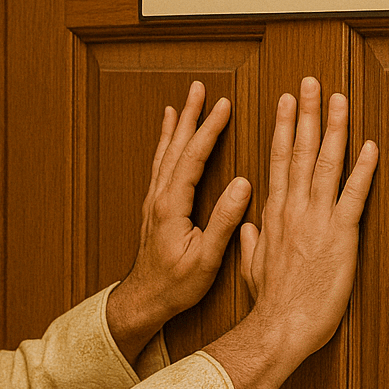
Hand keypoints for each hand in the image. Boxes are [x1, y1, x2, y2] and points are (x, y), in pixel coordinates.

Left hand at [106, 81, 251, 360]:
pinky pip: (160, 165)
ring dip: (176, 126)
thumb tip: (243, 185)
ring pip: (166, 153)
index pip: (193, 158)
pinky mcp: (154, 206)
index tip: (223, 106)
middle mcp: (159, 197)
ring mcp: (154, 200)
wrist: (145, 300)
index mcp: (172, 206)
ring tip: (184, 101)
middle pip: (175, 147)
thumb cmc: (176, 285)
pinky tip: (169, 136)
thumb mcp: (206, 258)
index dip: (208, 130)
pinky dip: (166, 144)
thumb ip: (224, 221)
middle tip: (199, 89)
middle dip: (190, 116)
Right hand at [240, 79, 375, 367]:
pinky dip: (364, 169)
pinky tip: (371, 146)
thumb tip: (248, 226)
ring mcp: (317, 219)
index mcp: (273, 214)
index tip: (286, 101)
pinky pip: (354, 195)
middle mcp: (293, 208)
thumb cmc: (268, 303)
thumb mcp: (251, 268)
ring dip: (334, 128)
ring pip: (325, 163)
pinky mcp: (341, 235)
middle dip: (307, 113)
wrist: (279, 326)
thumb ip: (252, 242)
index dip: (283, 126)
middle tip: (312, 82)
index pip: (277, 159)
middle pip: (299, 150)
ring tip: (339, 99)